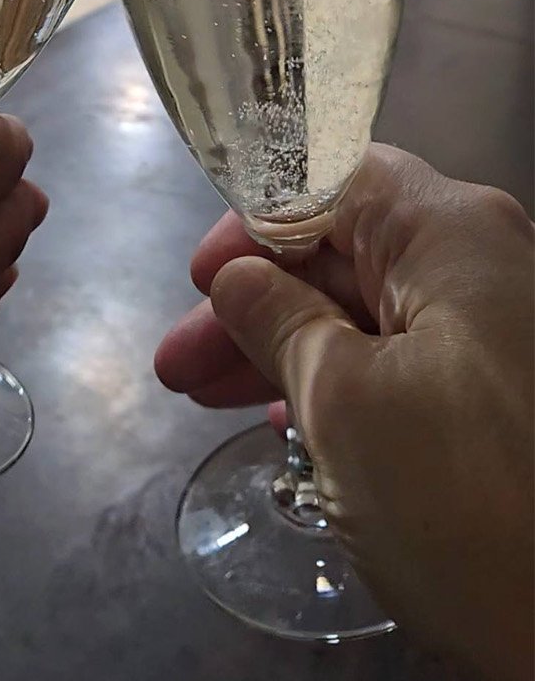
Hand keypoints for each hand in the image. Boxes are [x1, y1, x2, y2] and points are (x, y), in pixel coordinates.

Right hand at [156, 145, 533, 680]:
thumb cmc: (460, 499)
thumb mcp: (343, 403)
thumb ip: (278, 322)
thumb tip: (238, 278)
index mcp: (452, 234)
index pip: (336, 182)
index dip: (257, 223)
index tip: (201, 281)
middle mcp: (485, 265)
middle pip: (348, 252)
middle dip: (256, 304)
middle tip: (179, 367)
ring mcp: (501, 334)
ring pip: (372, 314)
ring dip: (287, 350)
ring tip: (206, 401)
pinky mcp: (504, 400)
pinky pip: (408, 364)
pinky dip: (342, 385)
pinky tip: (289, 425)